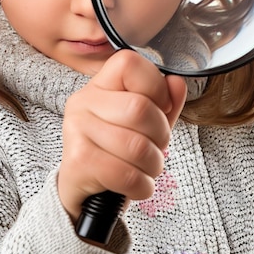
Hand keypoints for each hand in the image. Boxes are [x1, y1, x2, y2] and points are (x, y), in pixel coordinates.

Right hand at [58, 49, 186, 220]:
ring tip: (147, 169)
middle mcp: (83, 100)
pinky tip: (137, 186)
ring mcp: (76, 129)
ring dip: (153, 165)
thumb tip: (177, 83)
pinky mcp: (76, 161)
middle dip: (161, 135)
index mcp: (100, 84)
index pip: (129, 62)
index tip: (161, 109)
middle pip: (139, 107)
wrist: (83, 191)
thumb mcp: (145, 125)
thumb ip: (164, 103)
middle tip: (156, 148)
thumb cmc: (116, 152)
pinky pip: (124, 173)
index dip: (155, 86)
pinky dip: (141, 186)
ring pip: (135, 145)